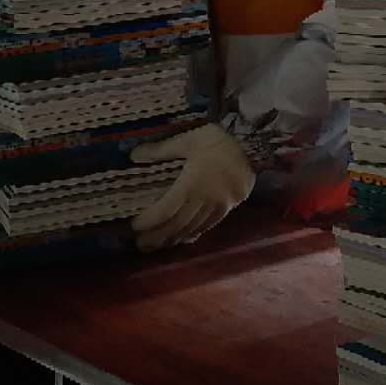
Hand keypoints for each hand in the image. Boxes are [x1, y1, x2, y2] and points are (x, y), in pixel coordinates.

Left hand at [128, 124, 255, 250]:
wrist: (252, 145)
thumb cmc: (217, 140)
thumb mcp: (188, 139)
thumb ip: (161, 149)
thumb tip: (134, 155)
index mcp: (191, 185)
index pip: (165, 211)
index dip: (149, 221)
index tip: (134, 225)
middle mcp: (204, 201)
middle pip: (176, 225)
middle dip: (156, 237)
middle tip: (139, 244)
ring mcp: (217, 207)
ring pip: (191, 229)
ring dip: (172, 239)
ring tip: (156, 245)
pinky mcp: (227, 208)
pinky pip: (207, 226)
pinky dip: (192, 234)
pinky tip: (182, 239)